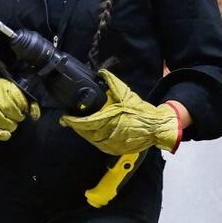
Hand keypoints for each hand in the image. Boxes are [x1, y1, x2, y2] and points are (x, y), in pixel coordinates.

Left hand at [59, 69, 181, 154]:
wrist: (156, 127)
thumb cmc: (141, 111)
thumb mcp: (125, 93)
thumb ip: (111, 82)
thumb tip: (101, 73)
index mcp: (110, 120)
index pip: (86, 122)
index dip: (73, 121)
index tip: (64, 118)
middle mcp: (109, 134)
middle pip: (85, 132)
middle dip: (76, 126)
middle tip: (68, 119)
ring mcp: (112, 144)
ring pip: (91, 140)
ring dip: (83, 132)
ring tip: (77, 124)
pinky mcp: (114, 149)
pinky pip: (98, 144)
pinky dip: (92, 138)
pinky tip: (90, 132)